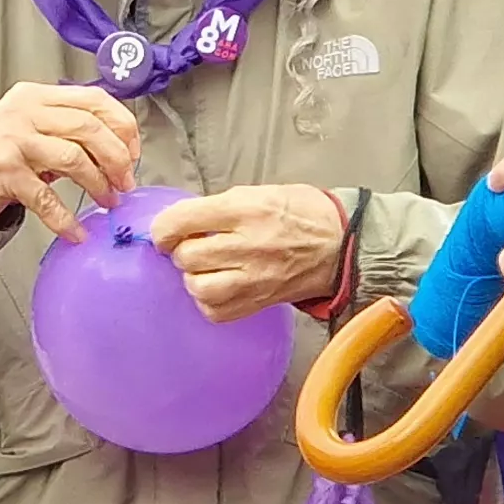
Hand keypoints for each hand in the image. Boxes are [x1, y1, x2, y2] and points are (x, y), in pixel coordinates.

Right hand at [0, 83, 140, 237]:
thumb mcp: (31, 124)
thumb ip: (68, 124)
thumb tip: (119, 146)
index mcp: (38, 95)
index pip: (94, 99)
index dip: (123, 125)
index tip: (133, 151)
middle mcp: (26, 112)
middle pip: (89, 127)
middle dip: (117, 158)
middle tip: (125, 181)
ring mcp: (14, 141)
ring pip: (74, 158)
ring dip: (98, 184)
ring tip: (107, 200)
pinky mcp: (5, 173)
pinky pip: (46, 199)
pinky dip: (66, 219)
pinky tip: (76, 231)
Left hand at [148, 185, 346, 321]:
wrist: (341, 244)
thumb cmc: (301, 213)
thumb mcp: (259, 192)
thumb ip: (219, 207)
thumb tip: (182, 222)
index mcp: (246, 210)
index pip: (183, 220)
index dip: (163, 228)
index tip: (164, 232)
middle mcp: (248, 245)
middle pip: (187, 256)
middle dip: (181, 251)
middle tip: (192, 246)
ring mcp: (255, 278)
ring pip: (199, 287)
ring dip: (194, 278)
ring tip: (204, 268)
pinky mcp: (260, 302)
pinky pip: (216, 311)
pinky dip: (209, 301)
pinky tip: (218, 287)